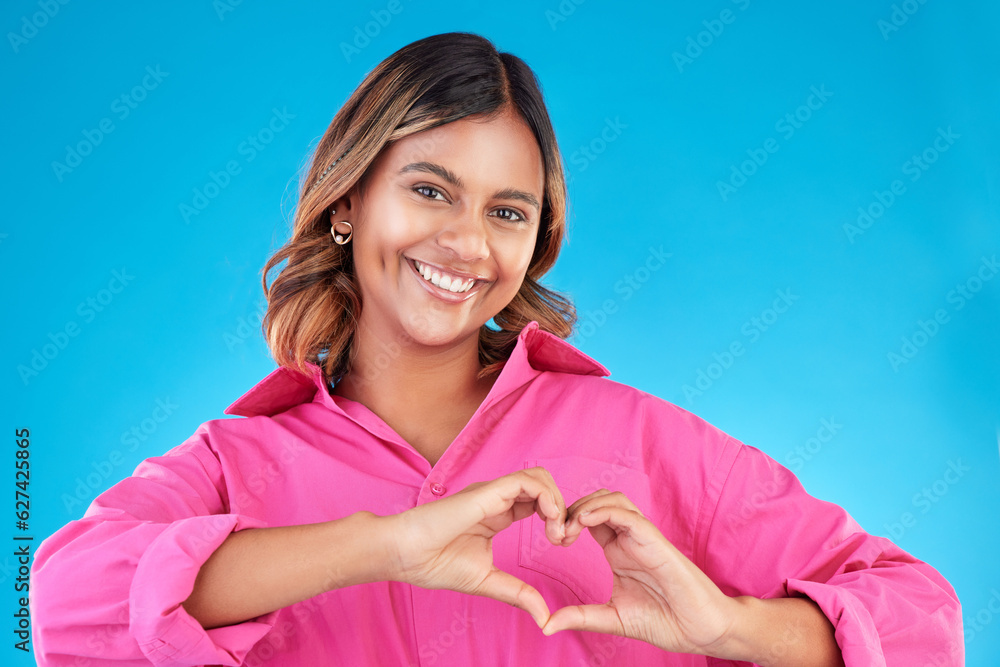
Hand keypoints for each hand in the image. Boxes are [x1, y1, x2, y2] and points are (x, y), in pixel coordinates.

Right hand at [385, 467, 567, 627]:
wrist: (404, 555)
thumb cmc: (434, 564)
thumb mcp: (487, 581)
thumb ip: (518, 593)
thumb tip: (544, 618)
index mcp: (498, 514)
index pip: (538, 502)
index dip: (556, 517)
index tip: (561, 543)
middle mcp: (497, 498)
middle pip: (543, 484)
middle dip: (562, 507)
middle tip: (563, 538)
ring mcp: (492, 493)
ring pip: (538, 477)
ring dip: (557, 501)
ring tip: (556, 531)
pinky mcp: (487, 493)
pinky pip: (526, 481)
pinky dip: (546, 496)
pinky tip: (548, 519)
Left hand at [541, 489, 741, 656]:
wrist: (703, 630)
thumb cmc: (666, 621)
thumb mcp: (612, 618)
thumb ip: (581, 617)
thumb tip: (546, 625)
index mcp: (618, 551)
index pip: (588, 519)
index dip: (567, 521)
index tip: (552, 539)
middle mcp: (629, 538)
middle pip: (597, 502)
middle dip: (572, 509)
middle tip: (556, 533)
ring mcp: (643, 537)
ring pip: (613, 500)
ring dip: (586, 505)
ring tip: (568, 527)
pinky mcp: (656, 541)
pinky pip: (629, 515)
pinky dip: (605, 511)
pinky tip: (584, 521)